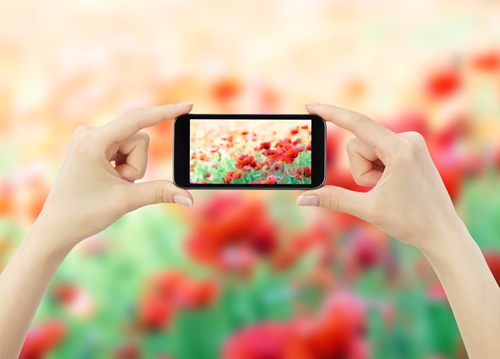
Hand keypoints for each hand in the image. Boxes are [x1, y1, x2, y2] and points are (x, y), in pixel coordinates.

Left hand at [34, 103, 194, 252]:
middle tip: (119, 185)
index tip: (188, 105)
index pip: (137, 120)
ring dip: (130, 168)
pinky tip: (106, 180)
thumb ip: (161, 193)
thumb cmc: (84, 214)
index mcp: (93, 141)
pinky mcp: (93, 146)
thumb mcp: (127, 201)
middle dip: (137, 166)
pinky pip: (123, 150)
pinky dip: (123, 167)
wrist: (57, 227)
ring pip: (133, 146)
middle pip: (138, 140)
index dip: (165, 113)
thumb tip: (190, 199)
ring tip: (111, 184)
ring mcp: (90, 138)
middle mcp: (90, 133)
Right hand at [297, 102, 461, 250]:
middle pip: (358, 145)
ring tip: (389, 189)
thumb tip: (302, 200)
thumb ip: (333, 199)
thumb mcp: (367, 210)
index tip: (309, 105)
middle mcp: (408, 139)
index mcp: (400, 150)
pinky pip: (379, 152)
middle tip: (380, 190)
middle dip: (360, 170)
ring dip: (369, 172)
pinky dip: (377, 169)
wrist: (442, 232)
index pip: (357, 124)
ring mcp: (410, 142)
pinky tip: (394, 184)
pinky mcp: (410, 148)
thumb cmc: (411, 222)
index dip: (329, 113)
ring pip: (366, 150)